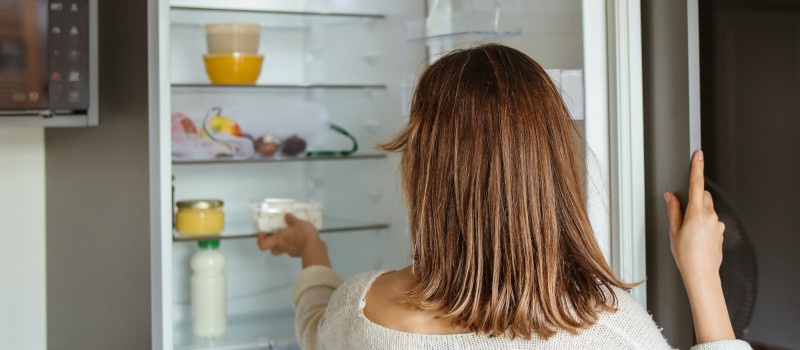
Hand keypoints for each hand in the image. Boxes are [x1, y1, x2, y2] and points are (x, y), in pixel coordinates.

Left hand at [257, 213, 330, 267]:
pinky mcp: (299, 254)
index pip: (262, 245)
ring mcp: (290, 252)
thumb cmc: (303, 235)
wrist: (314, 247)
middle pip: (272, 250)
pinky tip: (301, 239)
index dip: (261, 240)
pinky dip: (295, 246)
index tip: (264, 233)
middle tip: (278, 236)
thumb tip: (287, 216)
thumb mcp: (298, 222)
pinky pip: (293, 250)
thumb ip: (291, 220)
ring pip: (283, 250)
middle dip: (273, 244)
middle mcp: (282, 247)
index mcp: (278, 239)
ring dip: (284, 244)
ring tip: (291, 236)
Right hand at [664, 150, 724, 280]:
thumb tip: (671, 197)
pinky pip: (712, 221)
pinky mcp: (721, 232)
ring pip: (708, 209)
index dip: (697, 167)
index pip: (696, 184)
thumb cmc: (687, 257)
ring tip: (689, 232)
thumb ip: (673, 210)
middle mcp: (710, 216)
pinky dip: (704, 224)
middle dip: (695, 198)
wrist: (702, 274)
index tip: (698, 155)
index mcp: (696, 214)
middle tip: (683, 212)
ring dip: (699, 213)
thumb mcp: (674, 232)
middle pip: (704, 196)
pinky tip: (697, 238)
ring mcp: (718, 224)